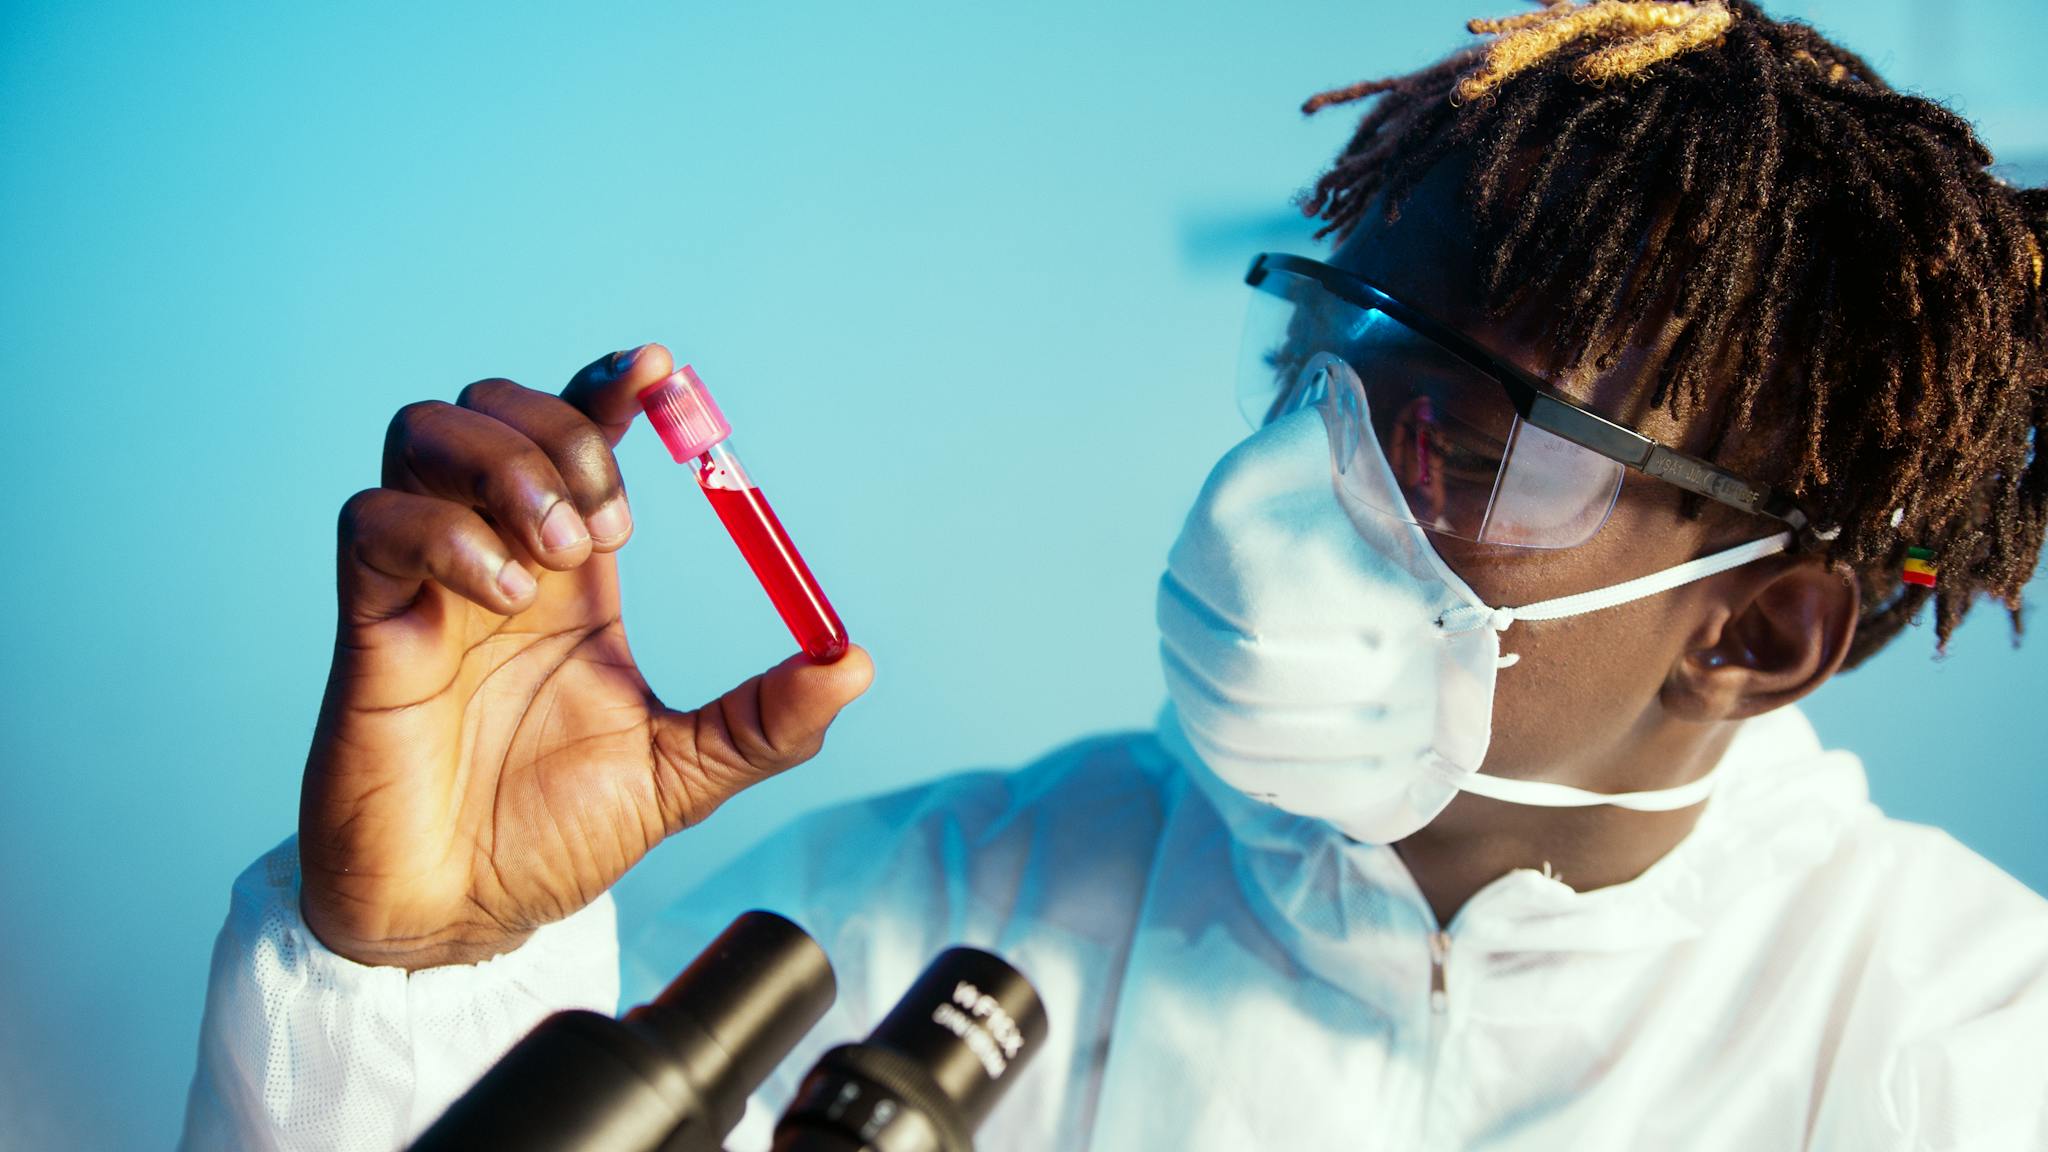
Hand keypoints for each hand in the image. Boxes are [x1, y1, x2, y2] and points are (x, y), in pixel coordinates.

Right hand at [298, 343, 872, 968]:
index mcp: (572, 575)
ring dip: (505, 467)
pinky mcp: (369, 620)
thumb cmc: (551, 838)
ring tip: (556, 558)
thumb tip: (858, 663)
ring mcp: (425, 581)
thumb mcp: (684, 774)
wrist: (462, 916)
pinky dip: (445, 532)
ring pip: (423, 431)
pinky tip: (504, 594)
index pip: (578, 431)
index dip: (610, 386)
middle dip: (566, 435)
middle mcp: (496, 555)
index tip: (661, 374)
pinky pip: (373, 519)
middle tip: (612, 533)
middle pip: (500, 407)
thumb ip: (768, 722)